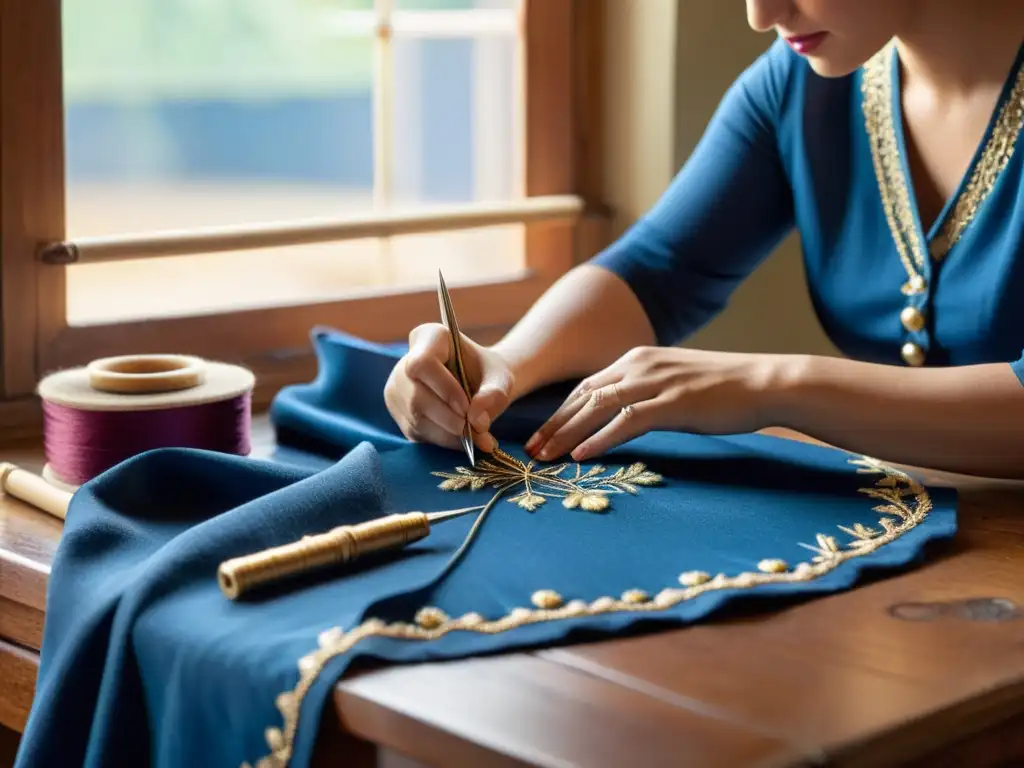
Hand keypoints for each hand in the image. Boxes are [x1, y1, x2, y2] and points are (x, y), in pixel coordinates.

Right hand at [384, 322, 514, 452]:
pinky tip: (464, 438)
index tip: (468, 406)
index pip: (423, 363)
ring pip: (416, 417)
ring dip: (449, 433)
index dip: (444, 389)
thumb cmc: (488, 374)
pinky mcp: (400, 413)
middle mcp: (404, 362)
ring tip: (479, 438)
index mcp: (429, 338)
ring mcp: (397, 389)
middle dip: (450, 418)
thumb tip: (476, 419)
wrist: (479, 384)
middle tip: (479, 430)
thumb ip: (494, 394)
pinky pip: (417, 431)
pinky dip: (444, 440)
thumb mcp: (501, 379)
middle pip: (416, 396)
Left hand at [524, 346, 782, 461]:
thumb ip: (647, 393)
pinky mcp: (672, 402)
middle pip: (584, 396)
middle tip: (532, 450)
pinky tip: (583, 455)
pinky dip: (600, 439)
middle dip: (555, 424)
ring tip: (547, 456)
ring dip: (567, 434)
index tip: (543, 435)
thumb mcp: (675, 383)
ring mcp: (656, 382)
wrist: (764, 383)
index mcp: (638, 359)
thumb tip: (623, 415)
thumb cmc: (724, 388)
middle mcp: (640, 365)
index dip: (561, 412)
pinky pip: (626, 422)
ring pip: (598, 407)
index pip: (588, 386)